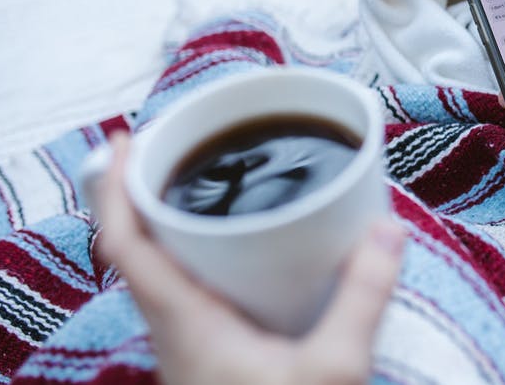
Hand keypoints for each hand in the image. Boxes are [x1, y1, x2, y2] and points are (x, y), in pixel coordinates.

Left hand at [94, 134, 404, 384]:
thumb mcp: (333, 367)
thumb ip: (363, 296)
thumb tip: (387, 229)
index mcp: (184, 320)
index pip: (125, 241)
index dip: (117, 187)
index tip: (127, 141)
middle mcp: (173, 328)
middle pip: (136, 246)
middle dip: (148, 190)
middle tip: (178, 147)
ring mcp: (186, 343)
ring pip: (159, 269)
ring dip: (171, 223)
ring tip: (206, 184)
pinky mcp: (207, 354)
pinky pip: (187, 290)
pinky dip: (199, 256)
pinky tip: (241, 252)